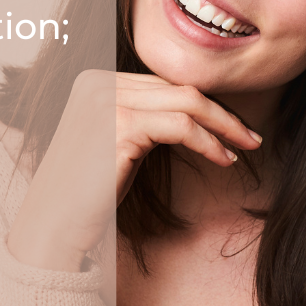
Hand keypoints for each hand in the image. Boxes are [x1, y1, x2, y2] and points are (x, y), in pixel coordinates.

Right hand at [6, 70, 261, 272]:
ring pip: (186, 102)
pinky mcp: (120, 125)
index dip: (202, 103)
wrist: (54, 226)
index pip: (163, 83)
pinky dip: (209, 141)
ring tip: (245, 146)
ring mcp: (106, 100)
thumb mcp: (119, 141)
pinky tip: (224, 159)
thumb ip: (145, 116)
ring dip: (223, 125)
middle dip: (220, 111)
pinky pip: (182, 127)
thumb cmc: (89, 191)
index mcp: (94, 79)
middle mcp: (98, 82)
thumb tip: (196, 110)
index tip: (231, 124)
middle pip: (177, 87)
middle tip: (250, 135)